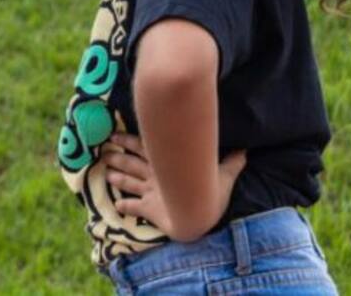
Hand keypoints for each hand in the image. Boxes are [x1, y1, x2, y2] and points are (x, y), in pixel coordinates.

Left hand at [103, 133, 246, 239]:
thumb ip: (231, 163)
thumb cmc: (209, 191)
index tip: (114, 135)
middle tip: (104, 152)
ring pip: (129, 182)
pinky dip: (125, 206)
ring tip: (106, 174)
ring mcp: (151, 192)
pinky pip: (134, 207)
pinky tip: (116, 205)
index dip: (128, 141)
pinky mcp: (149, 209)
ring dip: (117, 177)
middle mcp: (155, 175)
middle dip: (118, 157)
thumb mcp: (223, 174)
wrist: (198, 215)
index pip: (143, 147)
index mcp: (167, 162)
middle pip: (131, 163)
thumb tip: (246, 151)